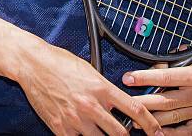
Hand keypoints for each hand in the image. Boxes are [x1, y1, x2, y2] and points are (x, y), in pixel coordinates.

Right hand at [18, 40, 163, 135]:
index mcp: (101, 88)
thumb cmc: (60, 62)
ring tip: (101, 130)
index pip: (134, 110)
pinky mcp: (61, 129)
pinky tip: (80, 129)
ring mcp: (76, 120)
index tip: (157, 133)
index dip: (150, 125)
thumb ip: (104, 88)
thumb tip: (118, 102)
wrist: (34, 65)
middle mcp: (92, 106)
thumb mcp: (89, 70)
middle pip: (120, 134)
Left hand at [121, 40, 191, 134]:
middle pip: (165, 101)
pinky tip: (156, 132)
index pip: (164, 77)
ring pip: (172, 117)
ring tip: (134, 119)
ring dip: (151, 119)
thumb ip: (173, 61)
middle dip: (142, 101)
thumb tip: (153, 68)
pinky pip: (186, 130)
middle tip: (124, 101)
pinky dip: (170, 133)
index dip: (144, 78)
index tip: (128, 78)